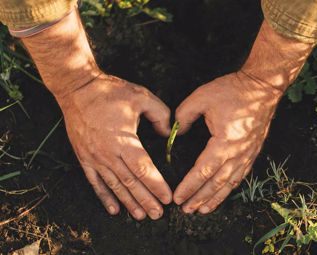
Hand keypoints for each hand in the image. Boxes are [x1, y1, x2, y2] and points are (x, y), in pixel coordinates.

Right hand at [56, 74, 171, 219]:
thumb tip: (167, 134)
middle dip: (146, 200)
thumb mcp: (141, 97)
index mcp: (123, 140)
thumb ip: (160, 115)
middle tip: (158, 215)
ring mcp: (94, 158)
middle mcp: (108, 154)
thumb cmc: (110, 92)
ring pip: (115, 186)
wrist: (77, 89)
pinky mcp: (84, 158)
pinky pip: (95, 182)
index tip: (168, 198)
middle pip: (131, 183)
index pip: (143, 170)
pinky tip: (114, 209)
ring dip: (129, 203)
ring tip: (141, 216)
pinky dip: (105, 197)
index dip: (157, 185)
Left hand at [172, 19, 313, 213]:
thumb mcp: (202, 97)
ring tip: (202, 210)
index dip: (189, 186)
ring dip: (215, 198)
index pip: (202, 171)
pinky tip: (222, 193)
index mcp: (224, 142)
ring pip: (229, 183)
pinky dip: (229, 188)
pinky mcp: (252, 153)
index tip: (177, 197)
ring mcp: (247, 155)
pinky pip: (239, 176)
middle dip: (199, 198)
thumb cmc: (232, 91)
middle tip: (186, 210)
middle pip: (215, 183)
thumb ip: (183, 116)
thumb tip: (176, 132)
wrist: (262, 88)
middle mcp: (237, 154)